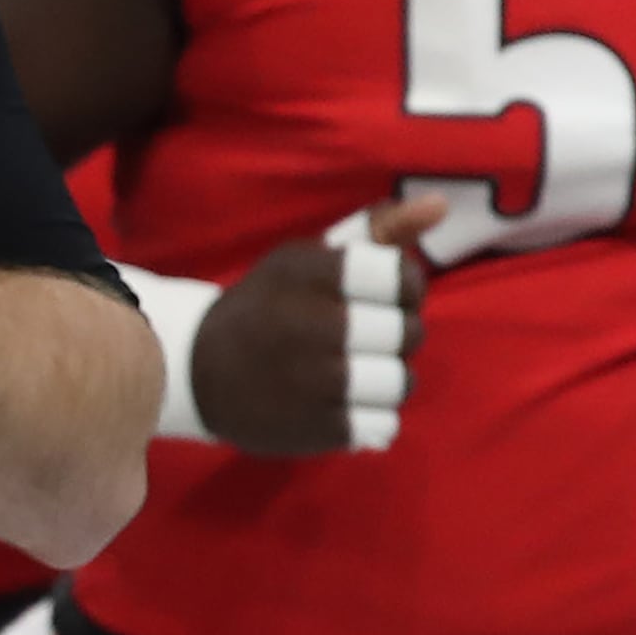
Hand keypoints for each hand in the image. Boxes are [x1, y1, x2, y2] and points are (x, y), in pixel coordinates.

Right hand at [194, 196, 444, 454]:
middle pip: (407, 332)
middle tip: (368, 336)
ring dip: (389, 377)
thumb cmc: (268, 306)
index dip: (407, 286)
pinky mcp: (312, 430)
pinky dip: (371, 414)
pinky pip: (384, 423)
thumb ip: (376, 232)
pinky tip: (341, 401)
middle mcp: (306, 324)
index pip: (398, 274)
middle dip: (399, 334)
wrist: (195, 371)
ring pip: (400, 382)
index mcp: (305, 271)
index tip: (386, 293)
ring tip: (358, 371)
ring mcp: (309, 382)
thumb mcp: (307, 260)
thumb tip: (440, 205)